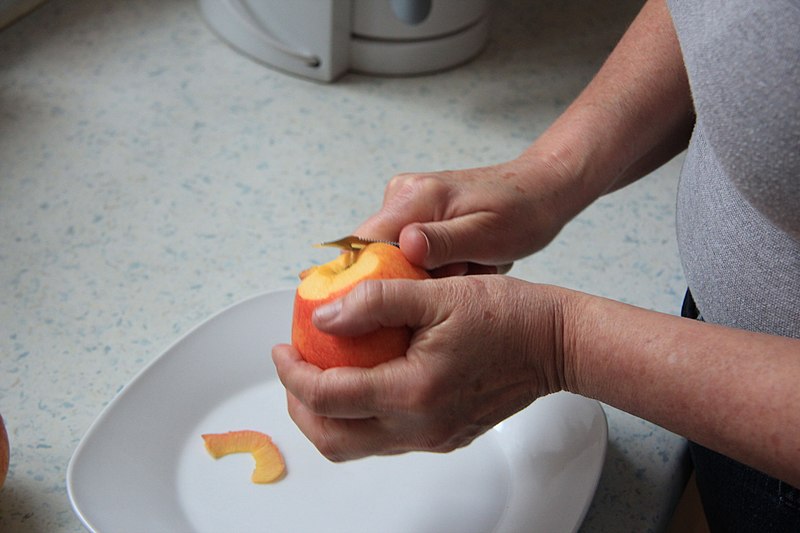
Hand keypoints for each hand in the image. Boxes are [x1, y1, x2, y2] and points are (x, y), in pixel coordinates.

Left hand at [272, 275, 567, 460]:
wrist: (556, 343)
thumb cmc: (507, 314)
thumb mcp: (435, 292)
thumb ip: (374, 301)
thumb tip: (323, 317)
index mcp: (413, 392)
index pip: (327, 397)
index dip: (291, 374)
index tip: (282, 349)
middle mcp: (420, 428)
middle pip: (333, 440)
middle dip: (299, 407)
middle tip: (292, 369)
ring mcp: (433, 438)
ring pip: (358, 446)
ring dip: (328, 416)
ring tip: (321, 375)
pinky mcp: (445, 437)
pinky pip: (387, 439)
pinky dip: (361, 416)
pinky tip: (364, 380)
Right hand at [354, 157, 575, 276]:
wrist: (540, 189)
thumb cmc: (522, 210)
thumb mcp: (488, 234)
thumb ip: (444, 242)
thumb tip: (405, 247)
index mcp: (415, 196)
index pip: (362, 244)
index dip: (366, 280)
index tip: (396, 301)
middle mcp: (402, 195)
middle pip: (375, 255)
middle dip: (410, 278)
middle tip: (459, 273)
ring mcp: (407, 203)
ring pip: (394, 257)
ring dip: (427, 274)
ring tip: (468, 266)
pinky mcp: (416, 214)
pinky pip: (409, 252)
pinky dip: (434, 267)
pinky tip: (464, 262)